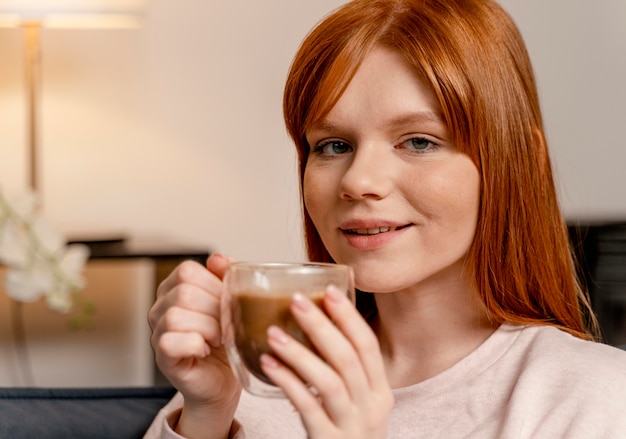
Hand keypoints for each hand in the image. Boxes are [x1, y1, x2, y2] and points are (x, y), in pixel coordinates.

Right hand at [148, 253, 240, 437]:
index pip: (187, 271)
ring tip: (217, 338)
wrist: (224, 379)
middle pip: (184, 292)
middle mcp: (160, 308)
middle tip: (226, 325)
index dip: (214, 285)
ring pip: (176, 315)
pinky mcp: (162, 357)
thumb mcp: (231, 302)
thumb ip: (225, 277)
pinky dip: (196, 344)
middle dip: (215, 308)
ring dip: (208, 327)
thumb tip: (218, 259)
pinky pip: (171, 341)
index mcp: (174, 289)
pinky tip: (205, 349)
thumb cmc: (225, 341)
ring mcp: (157, 333)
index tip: (227, 302)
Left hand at [260, 286, 393, 438]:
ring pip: (329, 381)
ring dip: (299, 353)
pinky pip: (307, 407)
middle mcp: (372, 407)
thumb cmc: (347, 432)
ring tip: (273, 332)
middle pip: (348, 358)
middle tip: (296, 300)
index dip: (349, 317)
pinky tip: (268, 365)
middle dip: (321, 325)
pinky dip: (288, 382)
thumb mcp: (358, 402)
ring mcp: (352, 426)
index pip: (368, 346)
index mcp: (381, 391)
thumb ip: (344, 371)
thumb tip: (316, 325)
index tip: (328, 290)